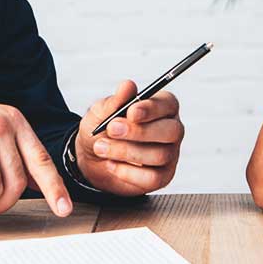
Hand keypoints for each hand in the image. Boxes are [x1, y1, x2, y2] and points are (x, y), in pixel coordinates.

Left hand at [74, 80, 183, 195]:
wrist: (91, 160)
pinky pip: (153, 178)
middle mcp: (171, 129)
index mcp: (162, 107)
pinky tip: (111, 165)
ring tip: (101, 147)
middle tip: (111, 129)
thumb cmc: (102, 130)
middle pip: (171, 131)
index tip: (131, 112)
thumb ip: (115, 102)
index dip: (152, 108)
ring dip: (126, 151)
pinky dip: (128, 172)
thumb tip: (128, 85)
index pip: (168, 104)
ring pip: (160, 155)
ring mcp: (170, 155)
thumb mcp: (101, 113)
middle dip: (139, 131)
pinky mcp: (163, 177)